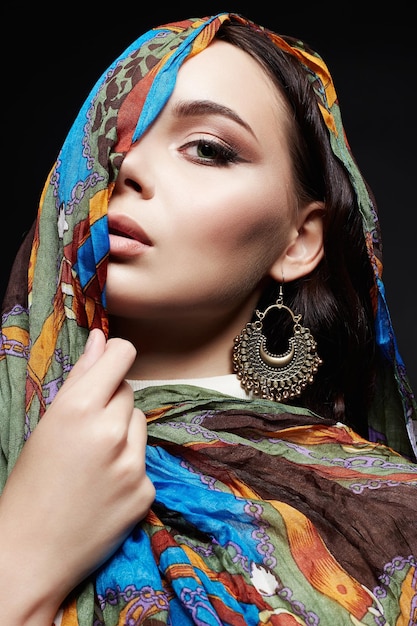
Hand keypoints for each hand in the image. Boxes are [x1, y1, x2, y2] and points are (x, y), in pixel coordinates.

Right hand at [0, 329, 154, 624]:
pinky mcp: (146, 490)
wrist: (30, 553)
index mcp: (78, 409)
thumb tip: (101, 337)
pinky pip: (144, 459)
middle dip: (111, 402)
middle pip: (129, 391)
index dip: (116, 354)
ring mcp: (132, 463)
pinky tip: (105, 487)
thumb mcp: (48, 424)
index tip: (110, 363)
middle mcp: (111, 431)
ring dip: (124, 432)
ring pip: (139, 422)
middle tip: (85, 432)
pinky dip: (129, 466)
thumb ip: (80, 377)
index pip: (122, 354)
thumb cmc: (30, 484)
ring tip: (94, 460)